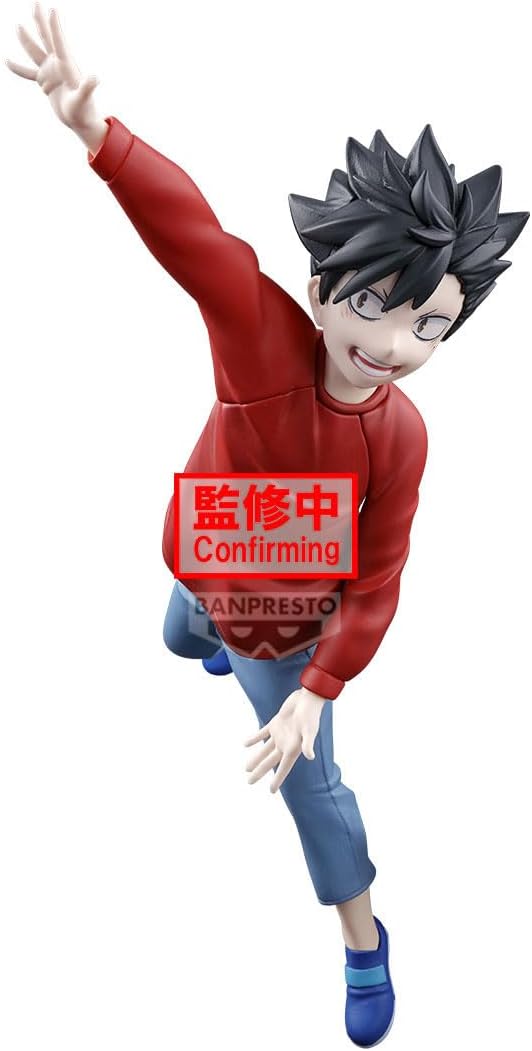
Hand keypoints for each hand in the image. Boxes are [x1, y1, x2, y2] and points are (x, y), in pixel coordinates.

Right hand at [6, 5, 107, 153]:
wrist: (81, 122)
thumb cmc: (84, 112)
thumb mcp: (84, 100)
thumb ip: (88, 88)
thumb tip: (95, 78)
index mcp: (67, 65)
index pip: (59, 42)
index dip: (55, 26)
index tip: (52, 9)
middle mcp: (58, 64)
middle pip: (47, 38)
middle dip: (41, 20)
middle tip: (36, 3)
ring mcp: (50, 72)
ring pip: (35, 51)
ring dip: (26, 39)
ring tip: (18, 26)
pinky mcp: (44, 81)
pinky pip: (27, 73)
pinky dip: (17, 68)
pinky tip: (6, 61)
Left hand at [245, 687, 326, 792]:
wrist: (308, 698)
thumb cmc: (310, 714)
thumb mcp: (309, 730)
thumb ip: (308, 744)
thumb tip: (310, 757)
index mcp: (293, 748)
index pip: (283, 768)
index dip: (277, 780)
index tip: (271, 791)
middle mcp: (286, 744)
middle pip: (270, 762)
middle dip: (260, 772)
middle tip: (249, 782)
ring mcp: (280, 734)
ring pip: (265, 750)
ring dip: (256, 758)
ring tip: (246, 768)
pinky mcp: (276, 724)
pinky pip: (262, 733)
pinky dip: (254, 739)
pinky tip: (245, 744)